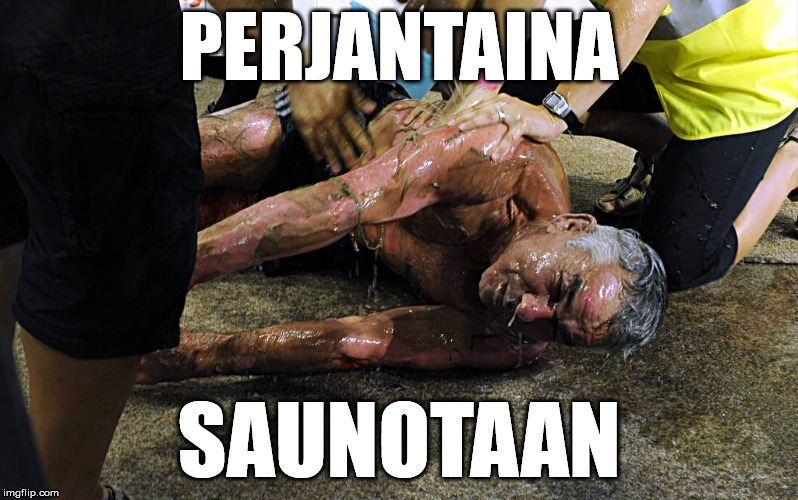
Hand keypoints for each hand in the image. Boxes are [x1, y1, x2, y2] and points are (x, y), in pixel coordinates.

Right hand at [288, 81, 376, 173]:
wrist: (302, 71)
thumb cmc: (327, 76)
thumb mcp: (346, 83)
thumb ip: (359, 98)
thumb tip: (373, 109)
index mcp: (342, 108)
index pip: (355, 130)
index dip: (363, 143)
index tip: (369, 154)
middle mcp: (329, 117)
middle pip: (341, 140)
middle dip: (350, 155)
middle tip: (355, 168)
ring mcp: (315, 121)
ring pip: (326, 143)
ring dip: (333, 157)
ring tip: (338, 170)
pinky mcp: (302, 121)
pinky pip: (310, 139)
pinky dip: (315, 149)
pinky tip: (319, 159)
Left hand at [388, 99, 442, 129]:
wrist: (458, 105)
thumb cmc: (442, 113)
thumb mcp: (431, 112)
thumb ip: (422, 116)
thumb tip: (409, 123)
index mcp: (426, 103)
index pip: (414, 103)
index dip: (405, 104)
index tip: (396, 108)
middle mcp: (431, 104)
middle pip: (420, 108)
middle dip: (412, 115)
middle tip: (405, 124)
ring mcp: (439, 106)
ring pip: (428, 112)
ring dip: (421, 119)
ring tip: (414, 127)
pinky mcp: (446, 110)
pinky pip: (439, 115)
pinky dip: (434, 120)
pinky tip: (429, 126)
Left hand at [448, 94, 566, 157]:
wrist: (550, 118)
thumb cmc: (527, 120)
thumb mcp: (508, 117)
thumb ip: (495, 120)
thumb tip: (477, 129)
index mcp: (499, 101)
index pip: (478, 107)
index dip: (464, 113)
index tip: (449, 120)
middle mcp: (504, 103)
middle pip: (480, 109)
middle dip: (463, 116)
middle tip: (449, 123)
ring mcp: (514, 111)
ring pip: (490, 116)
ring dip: (474, 121)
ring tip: (461, 128)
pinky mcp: (523, 122)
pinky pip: (510, 136)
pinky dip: (502, 146)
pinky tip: (494, 156)